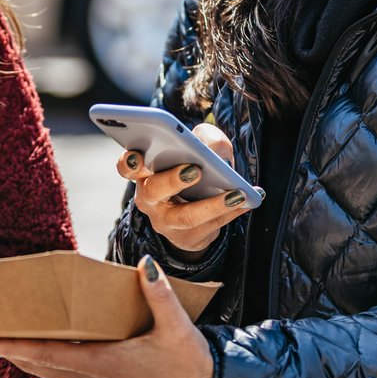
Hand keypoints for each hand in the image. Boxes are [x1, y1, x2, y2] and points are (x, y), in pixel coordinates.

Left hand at [0, 256, 213, 377]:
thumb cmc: (187, 358)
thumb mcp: (176, 324)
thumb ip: (159, 293)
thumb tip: (146, 264)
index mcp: (105, 362)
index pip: (51, 354)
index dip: (19, 347)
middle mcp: (94, 376)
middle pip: (40, 364)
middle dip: (10, 351)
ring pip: (49, 371)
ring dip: (22, 358)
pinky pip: (61, 372)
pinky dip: (40, 361)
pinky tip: (30, 351)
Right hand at [119, 122, 254, 257]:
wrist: (194, 214)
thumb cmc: (192, 172)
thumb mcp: (195, 151)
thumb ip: (203, 139)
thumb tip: (212, 147)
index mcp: (144, 173)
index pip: (127, 167)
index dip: (129, 162)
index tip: (138, 155)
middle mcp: (149, 200)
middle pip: (153, 191)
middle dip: (172, 180)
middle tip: (194, 170)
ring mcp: (166, 222)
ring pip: (186, 217)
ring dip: (212, 205)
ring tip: (236, 193)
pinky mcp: (188, 238)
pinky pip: (211, 227)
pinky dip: (232, 212)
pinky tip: (249, 200)